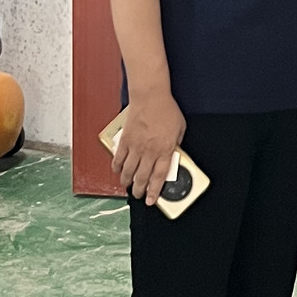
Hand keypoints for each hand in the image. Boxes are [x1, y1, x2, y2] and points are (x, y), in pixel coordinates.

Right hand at [111, 82, 184, 204]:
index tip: (151, 200)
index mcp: (164, 150)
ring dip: (127, 181)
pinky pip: (119, 158)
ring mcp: (135, 146)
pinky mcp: (125, 140)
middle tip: (138, 195)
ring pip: (129, 170)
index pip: (159, 177)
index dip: (154, 191)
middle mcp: (149, 151)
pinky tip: (117, 171)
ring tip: (127, 186)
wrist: (150, 96)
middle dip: (139, 190)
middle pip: (142, 177)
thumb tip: (172, 155)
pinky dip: (117, 167)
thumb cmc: (166, 110)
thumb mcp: (180, 129)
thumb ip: (175, 145)